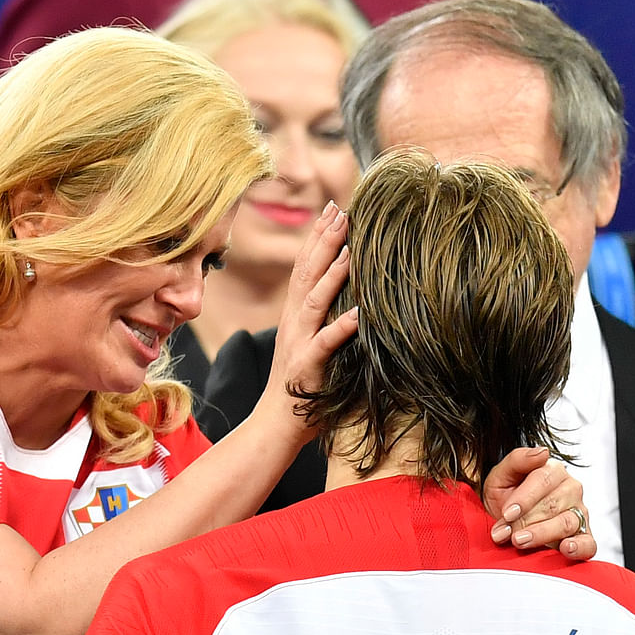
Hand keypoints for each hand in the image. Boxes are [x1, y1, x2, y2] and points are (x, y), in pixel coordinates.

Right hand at [254, 202, 357, 446]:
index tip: (333, 210)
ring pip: (314, 301)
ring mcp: (299, 344)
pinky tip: (358, 313)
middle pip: (306, 274)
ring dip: (332, 274)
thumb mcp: (311, 345)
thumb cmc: (301, 387)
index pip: (304, 268)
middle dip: (324, 241)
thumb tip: (349, 298)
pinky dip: (341, 328)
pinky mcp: (307, 367)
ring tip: (350, 249)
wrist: (275, 425)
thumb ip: (324, 320)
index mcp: (295, 316)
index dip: (317, 237)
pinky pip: (325, 344)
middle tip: (341, 211)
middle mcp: (294, 324)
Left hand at [483, 447, 597, 559]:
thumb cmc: (504, 494)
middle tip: (505, 533)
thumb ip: (518, 459)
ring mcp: (579, 512)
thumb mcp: (501, 474)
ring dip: (540, 534)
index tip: (507, 513)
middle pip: (552, 504)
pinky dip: (578, 547)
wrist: (505, 519)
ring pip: (566, 523)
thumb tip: (542, 452)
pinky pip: (588, 543)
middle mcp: (571, 489)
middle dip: (525, 521)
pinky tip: (565, 548)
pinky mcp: (584, 536)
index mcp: (552, 470)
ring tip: (519, 541)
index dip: (524, 498)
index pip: (542, 480)